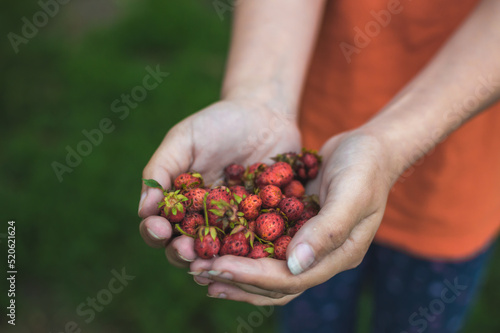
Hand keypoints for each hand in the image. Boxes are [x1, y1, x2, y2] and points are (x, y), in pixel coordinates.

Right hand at [138, 99, 300, 267]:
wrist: (265, 114)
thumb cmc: (218, 123)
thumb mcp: (184, 139)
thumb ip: (162, 170)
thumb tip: (144, 209)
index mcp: (181, 204)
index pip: (161, 226)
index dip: (155, 231)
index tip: (158, 227)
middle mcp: (207, 221)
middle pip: (189, 248)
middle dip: (183, 253)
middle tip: (185, 251)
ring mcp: (237, 226)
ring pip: (223, 254)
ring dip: (217, 261)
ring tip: (215, 260)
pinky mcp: (266, 224)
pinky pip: (260, 243)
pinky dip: (255, 253)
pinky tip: (252, 256)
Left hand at [189, 130, 397, 304]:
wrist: (371, 147)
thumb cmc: (366, 167)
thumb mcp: (352, 194)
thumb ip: (327, 230)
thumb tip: (295, 265)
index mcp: (338, 255)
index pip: (291, 279)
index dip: (253, 276)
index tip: (218, 266)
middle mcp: (321, 256)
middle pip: (274, 283)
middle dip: (236, 280)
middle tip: (198, 272)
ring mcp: (308, 243)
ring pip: (267, 270)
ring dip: (234, 270)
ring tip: (199, 267)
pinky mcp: (296, 226)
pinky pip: (265, 245)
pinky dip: (241, 248)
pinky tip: (217, 242)